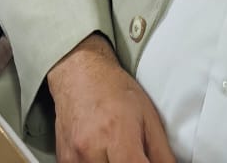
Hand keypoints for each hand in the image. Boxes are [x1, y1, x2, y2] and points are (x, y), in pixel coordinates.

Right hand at [46, 34, 175, 162]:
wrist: (78, 72)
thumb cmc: (114, 90)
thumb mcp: (148, 118)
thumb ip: (162, 154)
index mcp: (117, 135)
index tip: (146, 162)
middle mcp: (91, 149)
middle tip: (134, 155)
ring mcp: (74, 157)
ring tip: (117, 152)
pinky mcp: (64, 160)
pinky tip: (102, 155)